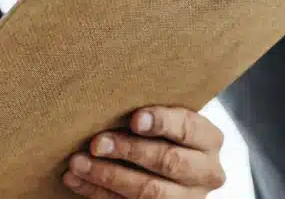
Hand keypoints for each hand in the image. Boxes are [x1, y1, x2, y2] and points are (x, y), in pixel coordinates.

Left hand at [63, 106, 226, 197]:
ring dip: (108, 176)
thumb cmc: (162, 132)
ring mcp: (187, 198)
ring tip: (78, 162)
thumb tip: (112, 97)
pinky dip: (97, 193)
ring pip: (149, 192)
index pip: (188, 128)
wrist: (171, 169)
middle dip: (129, 151)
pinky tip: (75, 179)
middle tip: (97, 142)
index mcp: (209, 140)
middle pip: (168, 161)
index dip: (162, 123)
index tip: (135, 119)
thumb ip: (151, 113)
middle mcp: (206, 172)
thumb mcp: (169, 119)